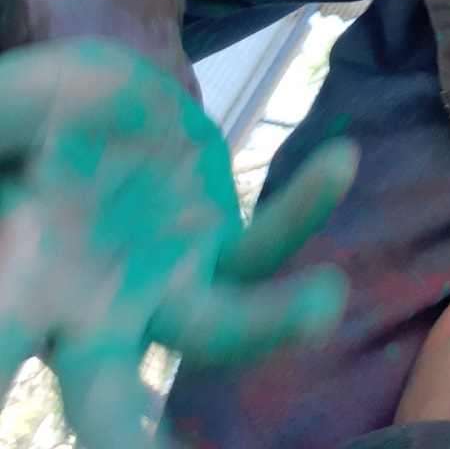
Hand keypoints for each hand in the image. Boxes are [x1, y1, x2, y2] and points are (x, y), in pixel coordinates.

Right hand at [0, 40, 355, 448]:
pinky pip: (267, 244)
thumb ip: (2, 114)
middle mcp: (89, 316)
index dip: (0, 389)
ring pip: (218, 331)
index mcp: (16, 293)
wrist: (94, 107)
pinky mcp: (223, 246)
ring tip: (325, 303)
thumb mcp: (9, 113)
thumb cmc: (29, 127)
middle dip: (127, 438)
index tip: (7, 408)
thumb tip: (5, 160)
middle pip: (107, 401)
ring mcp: (166, 289)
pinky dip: (304, 206)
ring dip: (270, 324)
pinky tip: (343, 158)